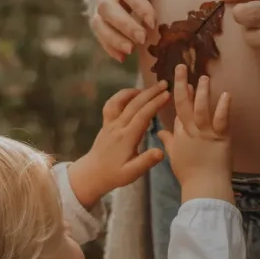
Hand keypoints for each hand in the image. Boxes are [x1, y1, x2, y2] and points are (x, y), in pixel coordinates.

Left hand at [68, 82, 168, 209]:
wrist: (92, 174)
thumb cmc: (114, 174)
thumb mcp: (132, 173)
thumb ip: (146, 161)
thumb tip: (161, 152)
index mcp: (126, 138)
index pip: (142, 116)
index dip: (155, 104)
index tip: (167, 95)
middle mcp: (117, 127)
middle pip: (134, 105)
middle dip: (150, 93)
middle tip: (165, 84)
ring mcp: (109, 124)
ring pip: (121, 101)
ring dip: (135, 91)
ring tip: (150, 88)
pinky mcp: (106, 123)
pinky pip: (111, 104)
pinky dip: (122, 96)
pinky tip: (132, 94)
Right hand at [91, 0, 165, 62]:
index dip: (137, 4)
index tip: (152, 20)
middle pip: (108, 7)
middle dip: (124, 25)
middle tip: (142, 39)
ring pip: (99, 21)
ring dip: (113, 38)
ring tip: (130, 51)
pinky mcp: (103, 12)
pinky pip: (99, 30)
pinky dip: (108, 45)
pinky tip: (121, 57)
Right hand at [158, 67, 232, 203]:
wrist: (205, 188)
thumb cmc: (190, 175)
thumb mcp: (174, 157)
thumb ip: (169, 142)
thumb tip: (161, 132)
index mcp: (179, 137)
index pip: (178, 113)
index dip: (179, 96)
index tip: (180, 82)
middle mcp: (191, 133)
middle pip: (184, 106)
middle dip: (181, 85)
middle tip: (181, 67)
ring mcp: (206, 135)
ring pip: (201, 109)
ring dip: (202, 92)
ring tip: (203, 77)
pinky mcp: (221, 139)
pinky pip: (222, 121)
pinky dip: (223, 108)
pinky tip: (226, 94)